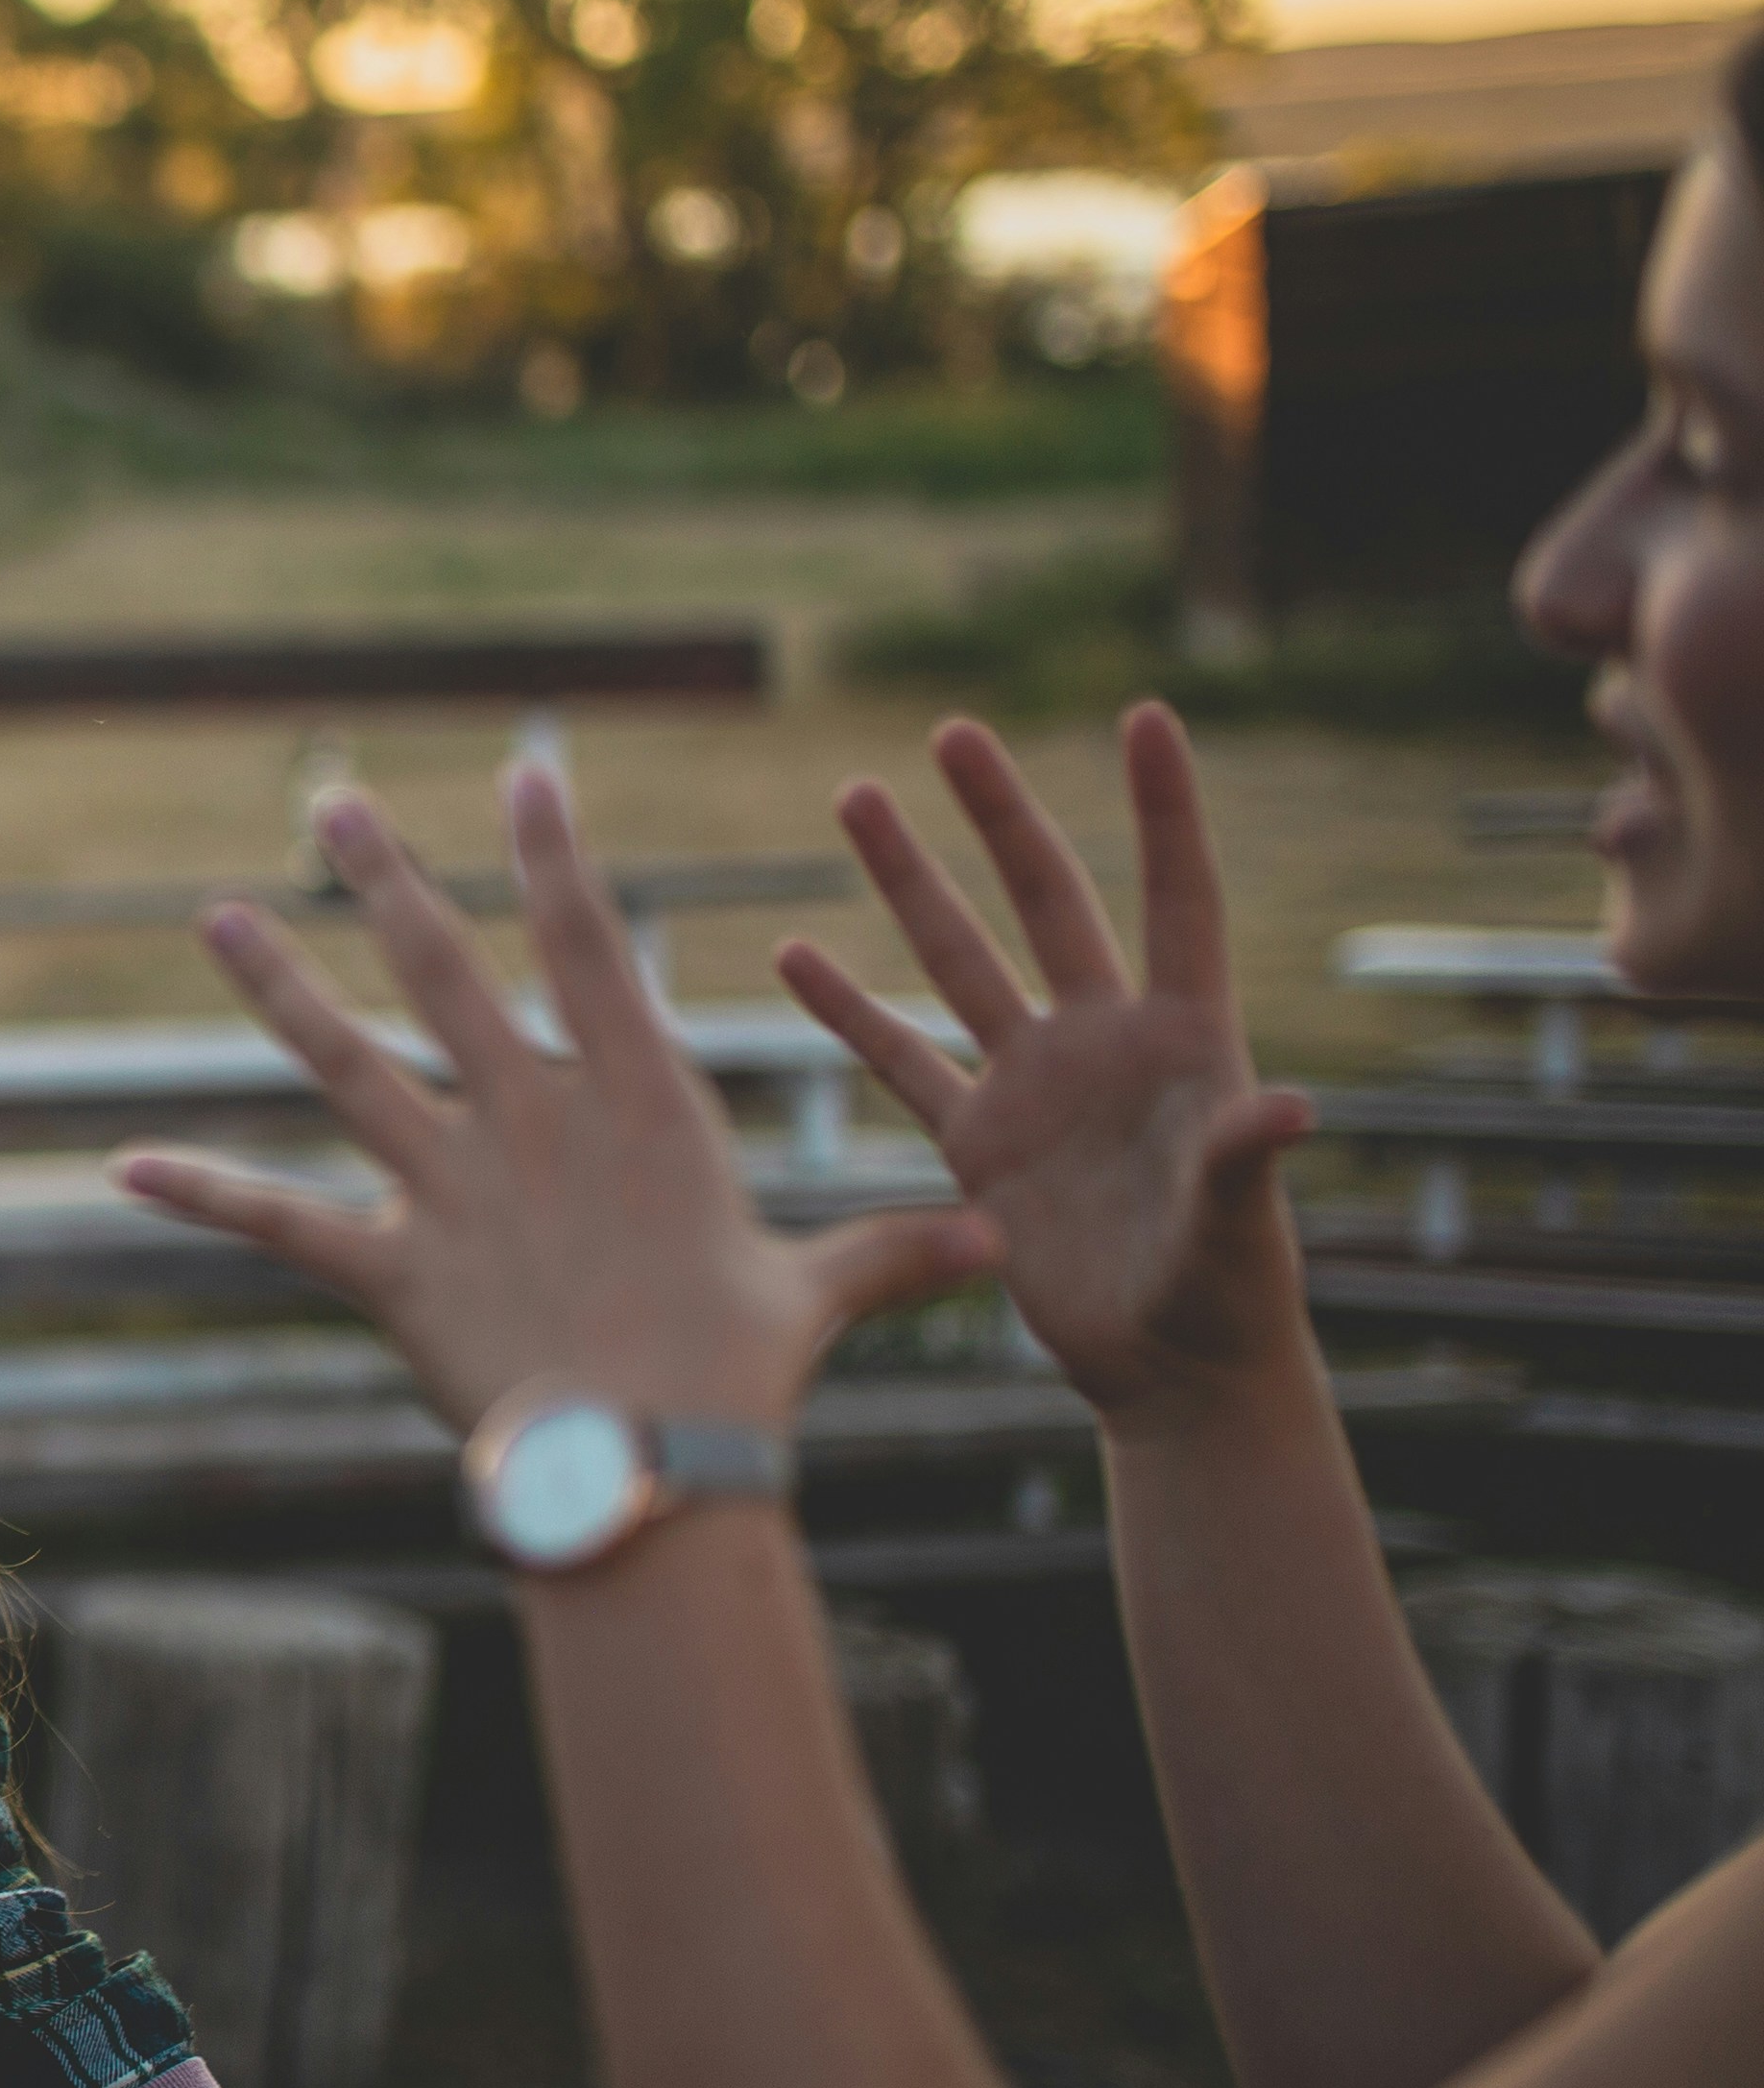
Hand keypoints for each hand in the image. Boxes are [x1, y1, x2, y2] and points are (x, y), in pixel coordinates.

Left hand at [113, 777, 996, 1433]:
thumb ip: (896, 1253)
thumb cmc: (738, 1380)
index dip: (552, 850)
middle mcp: (531, 1120)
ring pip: (344, 1062)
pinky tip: (124, 1165)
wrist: (649, 1466)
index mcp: (635, 1103)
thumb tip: (1002, 1245)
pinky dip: (202, 1193)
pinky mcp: (390, 1266)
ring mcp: (451, 1187)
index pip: (589, 943)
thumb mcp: (822, 1295)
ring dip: (277, 988)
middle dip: (383, 879)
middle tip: (327, 800)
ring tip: (217, 917)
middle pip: (444, 971)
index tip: (523, 770)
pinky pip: (279, 1221)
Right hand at [777, 707, 1313, 1427]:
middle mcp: (1103, 1041)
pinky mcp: (978, 1144)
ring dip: (905, 881)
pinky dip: (847, 1010)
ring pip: (958, 960)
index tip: (1146, 717)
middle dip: (999, 817)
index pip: (1176, 900)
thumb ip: (1245, 1160)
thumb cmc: (1232, 1296)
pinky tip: (794, 954)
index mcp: (1186, 1039)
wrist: (1172, 1371)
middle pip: (1045, 902)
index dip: (1165, 812)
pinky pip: (900, 1060)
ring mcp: (1034, 1085)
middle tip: (953, 733)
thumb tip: (1292, 1109)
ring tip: (855, 796)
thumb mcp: (1241, 1225)